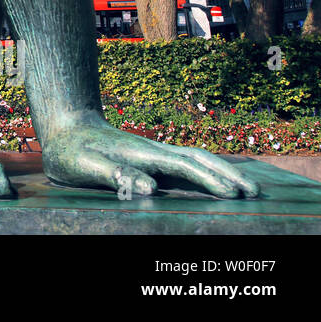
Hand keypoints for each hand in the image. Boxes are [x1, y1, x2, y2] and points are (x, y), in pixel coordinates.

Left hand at [41, 112, 259, 198]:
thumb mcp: (86, 165)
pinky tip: (216, 181)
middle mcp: (153, 151)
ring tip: (247, 188)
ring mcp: (153, 153)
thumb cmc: (70, 150)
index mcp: (141, 154)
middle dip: (228, 173)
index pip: (183, 167)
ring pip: (195, 160)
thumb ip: (116, 175)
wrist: (64, 127)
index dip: (208, 180)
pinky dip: (207, 171)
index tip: (232, 194)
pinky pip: (185, 165)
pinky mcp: (149, 158)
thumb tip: (151, 188)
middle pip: (198, 159)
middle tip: (256, 192)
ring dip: (222, 171)